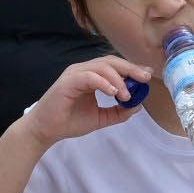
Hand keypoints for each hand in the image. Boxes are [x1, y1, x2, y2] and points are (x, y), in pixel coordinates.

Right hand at [21, 56, 153, 146]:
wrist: (46, 130)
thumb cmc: (69, 121)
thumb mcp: (100, 117)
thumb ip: (118, 112)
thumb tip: (138, 106)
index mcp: (91, 76)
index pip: (114, 67)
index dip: (132, 69)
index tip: (147, 76)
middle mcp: (83, 70)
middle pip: (111, 62)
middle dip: (130, 69)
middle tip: (145, 78)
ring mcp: (75, 73)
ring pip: (102, 67)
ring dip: (118, 79)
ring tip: (127, 95)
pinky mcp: (68, 81)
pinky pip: (89, 76)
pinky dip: (103, 82)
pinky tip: (113, 92)